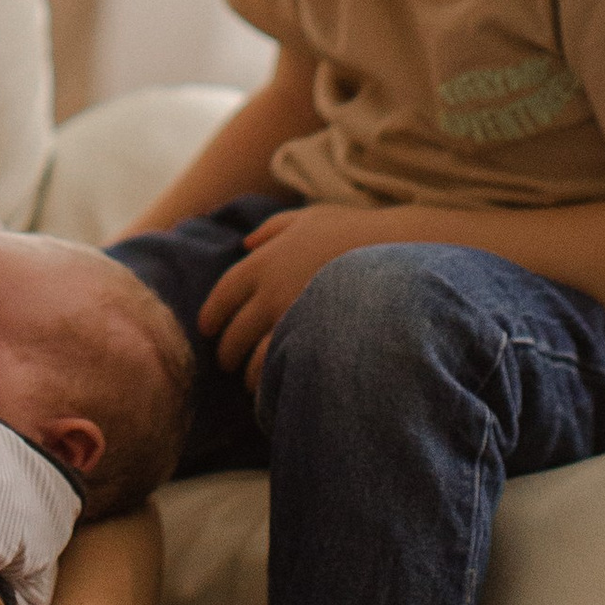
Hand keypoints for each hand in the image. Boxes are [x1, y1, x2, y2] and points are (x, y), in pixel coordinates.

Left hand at [197, 203, 373, 381]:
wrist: (397, 251)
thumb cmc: (354, 231)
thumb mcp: (310, 217)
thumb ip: (275, 228)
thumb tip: (247, 243)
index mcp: (264, 261)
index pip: (224, 293)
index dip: (212, 313)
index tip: (207, 328)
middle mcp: (270, 290)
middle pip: (234, 330)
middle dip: (226, 349)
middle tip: (225, 361)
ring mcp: (292, 317)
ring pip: (255, 355)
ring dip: (248, 372)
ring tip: (249, 381)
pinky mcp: (315, 339)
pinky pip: (284, 368)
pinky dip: (273, 380)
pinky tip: (275, 387)